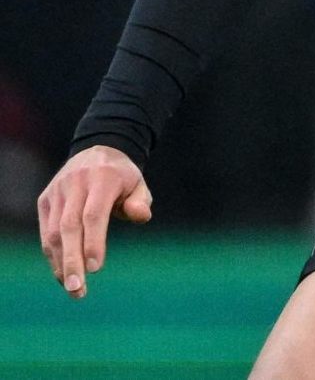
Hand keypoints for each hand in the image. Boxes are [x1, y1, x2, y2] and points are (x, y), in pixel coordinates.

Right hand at [37, 145, 152, 298]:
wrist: (97, 151)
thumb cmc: (122, 177)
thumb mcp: (138, 183)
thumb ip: (140, 201)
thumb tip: (142, 217)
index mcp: (102, 177)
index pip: (94, 213)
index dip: (93, 241)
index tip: (95, 268)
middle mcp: (75, 183)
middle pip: (69, 227)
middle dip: (72, 261)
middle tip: (77, 290)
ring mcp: (57, 191)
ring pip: (53, 232)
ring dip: (61, 263)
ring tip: (72, 288)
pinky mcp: (45, 200)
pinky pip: (45, 232)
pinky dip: (53, 255)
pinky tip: (63, 273)